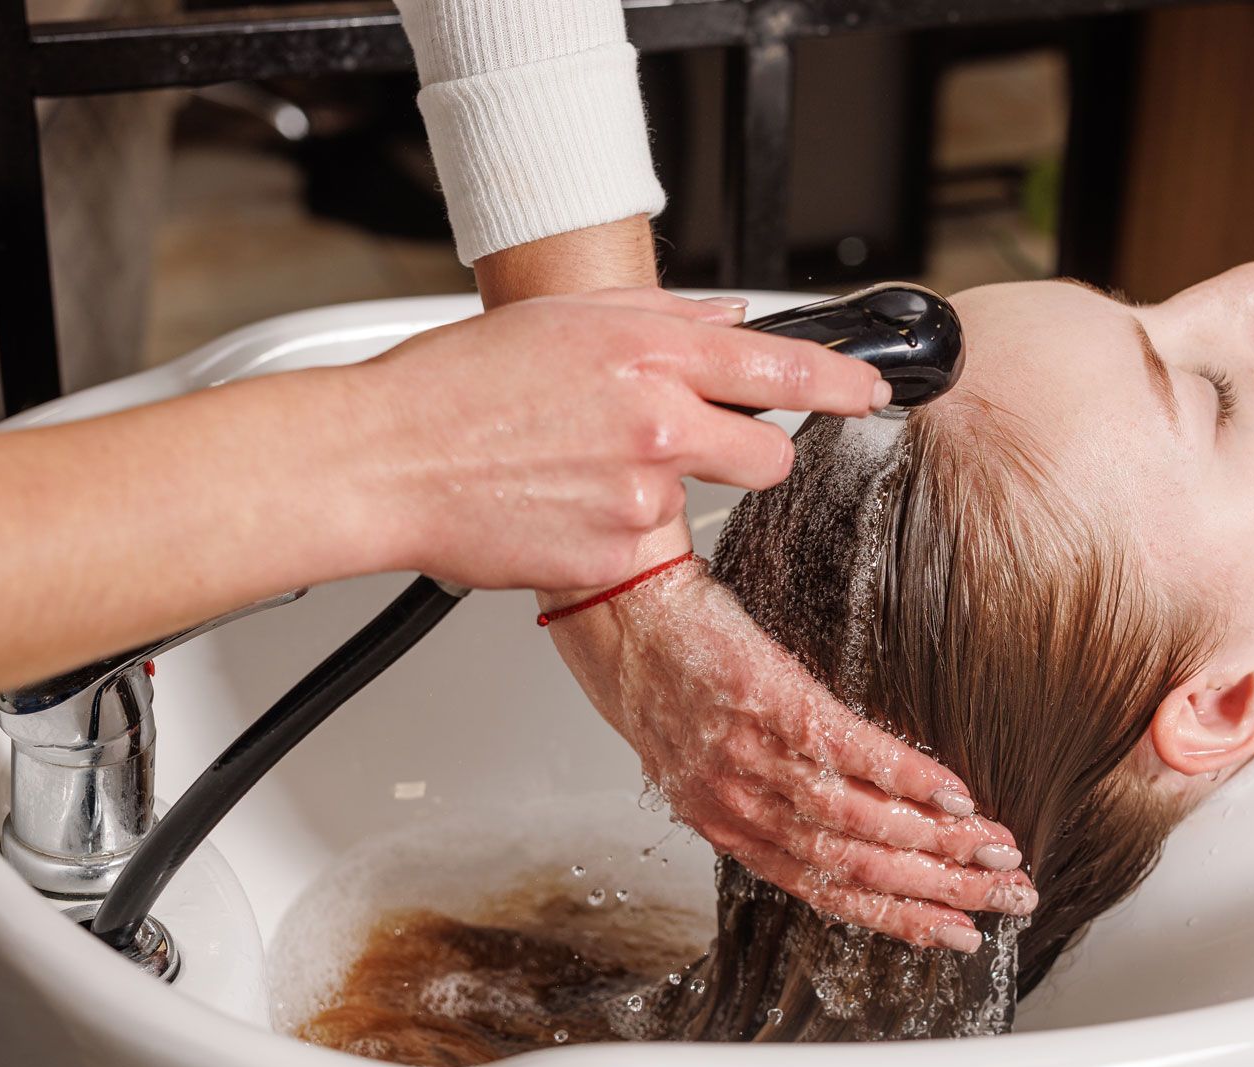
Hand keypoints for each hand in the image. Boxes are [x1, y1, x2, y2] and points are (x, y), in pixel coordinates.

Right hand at [352, 287, 891, 592]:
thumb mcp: (564, 322)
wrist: (384, 462)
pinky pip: (647, 550)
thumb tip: (728, 322)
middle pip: (770, 457)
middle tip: (689, 445)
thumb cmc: (454, 388)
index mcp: (648, 353)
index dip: (842, 383)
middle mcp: (656, 422)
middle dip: (747, 455)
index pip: (784, 367)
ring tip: (583, 471)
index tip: (870, 390)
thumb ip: (660, 320)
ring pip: (700, 503)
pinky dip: (616, 535)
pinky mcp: (617, 558)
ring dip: (662, 493)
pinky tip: (561, 507)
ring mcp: (640, 496)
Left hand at [546, 561, 1032, 952]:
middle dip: (943, 891)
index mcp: (726, 823)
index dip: (898, 918)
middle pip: (856, 869)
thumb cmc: (658, 667)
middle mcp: (740, 805)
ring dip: (941, 844)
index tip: (957, 934)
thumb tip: (827, 810)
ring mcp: (754, 757)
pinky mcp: (770, 700)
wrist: (615, 601)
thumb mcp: (698, 750)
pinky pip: (851, 752)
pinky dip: (908, 779)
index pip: (826, 891)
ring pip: (859, 824)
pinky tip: (955, 795)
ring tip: (999, 852)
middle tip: (1010, 900)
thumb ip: (756, 788)